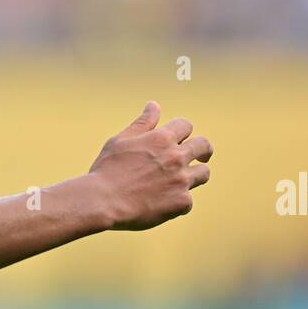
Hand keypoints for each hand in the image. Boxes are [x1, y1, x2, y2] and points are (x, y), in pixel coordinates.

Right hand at [87, 101, 212, 230]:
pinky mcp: (181, 202)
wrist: (103, 201)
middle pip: (204, 146)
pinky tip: (163, 203)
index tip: (179, 138)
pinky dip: (178, 200)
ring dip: (195, 174)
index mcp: (162, 138)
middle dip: (203, 149)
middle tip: (200, 156)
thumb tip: (154, 105)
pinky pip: (189, 200)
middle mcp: (176, 157)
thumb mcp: (122, 140)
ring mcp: (181, 180)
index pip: (186, 125)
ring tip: (181, 181)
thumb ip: (143, 123)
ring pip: (203, 173)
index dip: (182, 131)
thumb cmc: (108, 169)